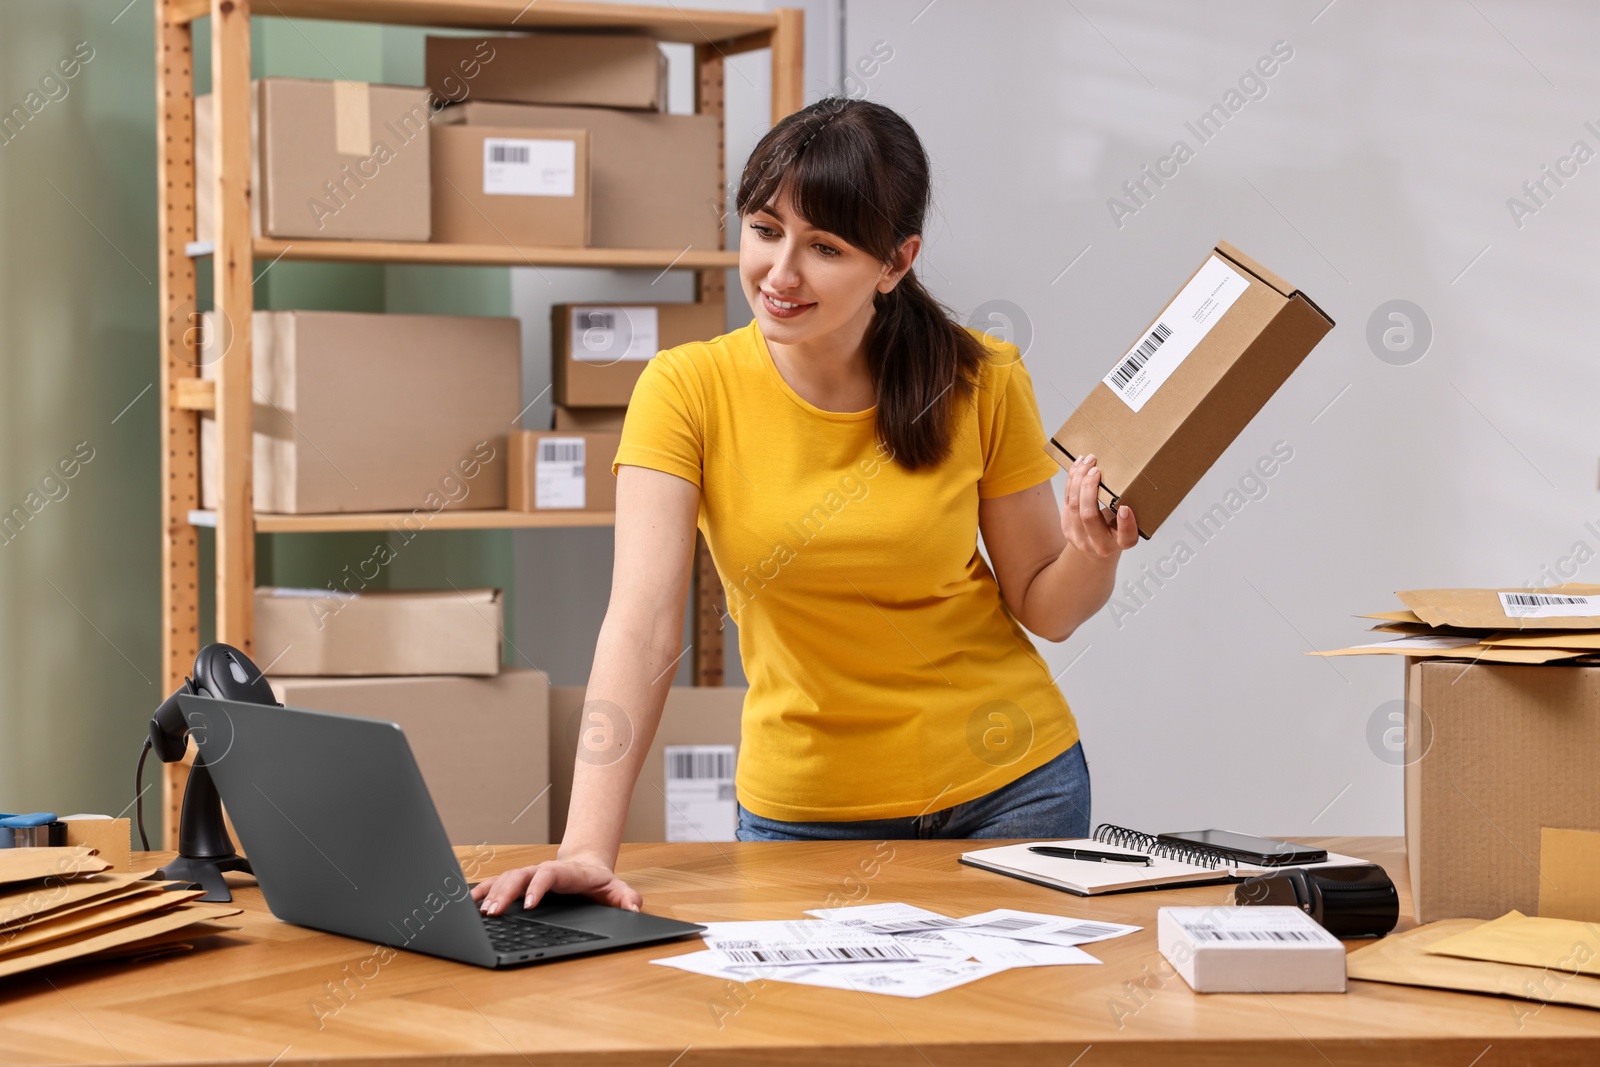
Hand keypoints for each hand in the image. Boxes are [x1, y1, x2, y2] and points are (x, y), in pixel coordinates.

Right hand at [470, 855, 642, 914]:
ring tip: (481, 912)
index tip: (529, 904)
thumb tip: (634, 908)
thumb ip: (627, 898)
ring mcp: (530, 875)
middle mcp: (543, 871)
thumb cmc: (599, 883)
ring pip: (507, 879)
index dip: (537, 887)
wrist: (587, 868)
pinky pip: (499, 883)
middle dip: (506, 893)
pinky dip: (484, 890)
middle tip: (494, 912)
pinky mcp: (521, 882)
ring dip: (492, 893)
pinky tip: (470, 902)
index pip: (548, 874)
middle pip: (521, 876)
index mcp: (565, 873)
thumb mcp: (617, 889)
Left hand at [1062, 453, 1137, 556]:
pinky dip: (1071, 481)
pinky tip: (1077, 467)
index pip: (1126, 537)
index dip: (1126, 524)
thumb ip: (1127, 509)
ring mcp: (1079, 537)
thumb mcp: (1126, 523)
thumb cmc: (1116, 531)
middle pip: (1089, 516)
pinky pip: (1067, 501)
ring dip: (1077, 480)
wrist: (1096, 548)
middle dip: (1089, 489)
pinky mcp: (1067, 528)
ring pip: (1074, 506)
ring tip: (1086, 462)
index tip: (1125, 508)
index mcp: (1119, 543)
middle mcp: (1099, 544)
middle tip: (1096, 470)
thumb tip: (1127, 480)